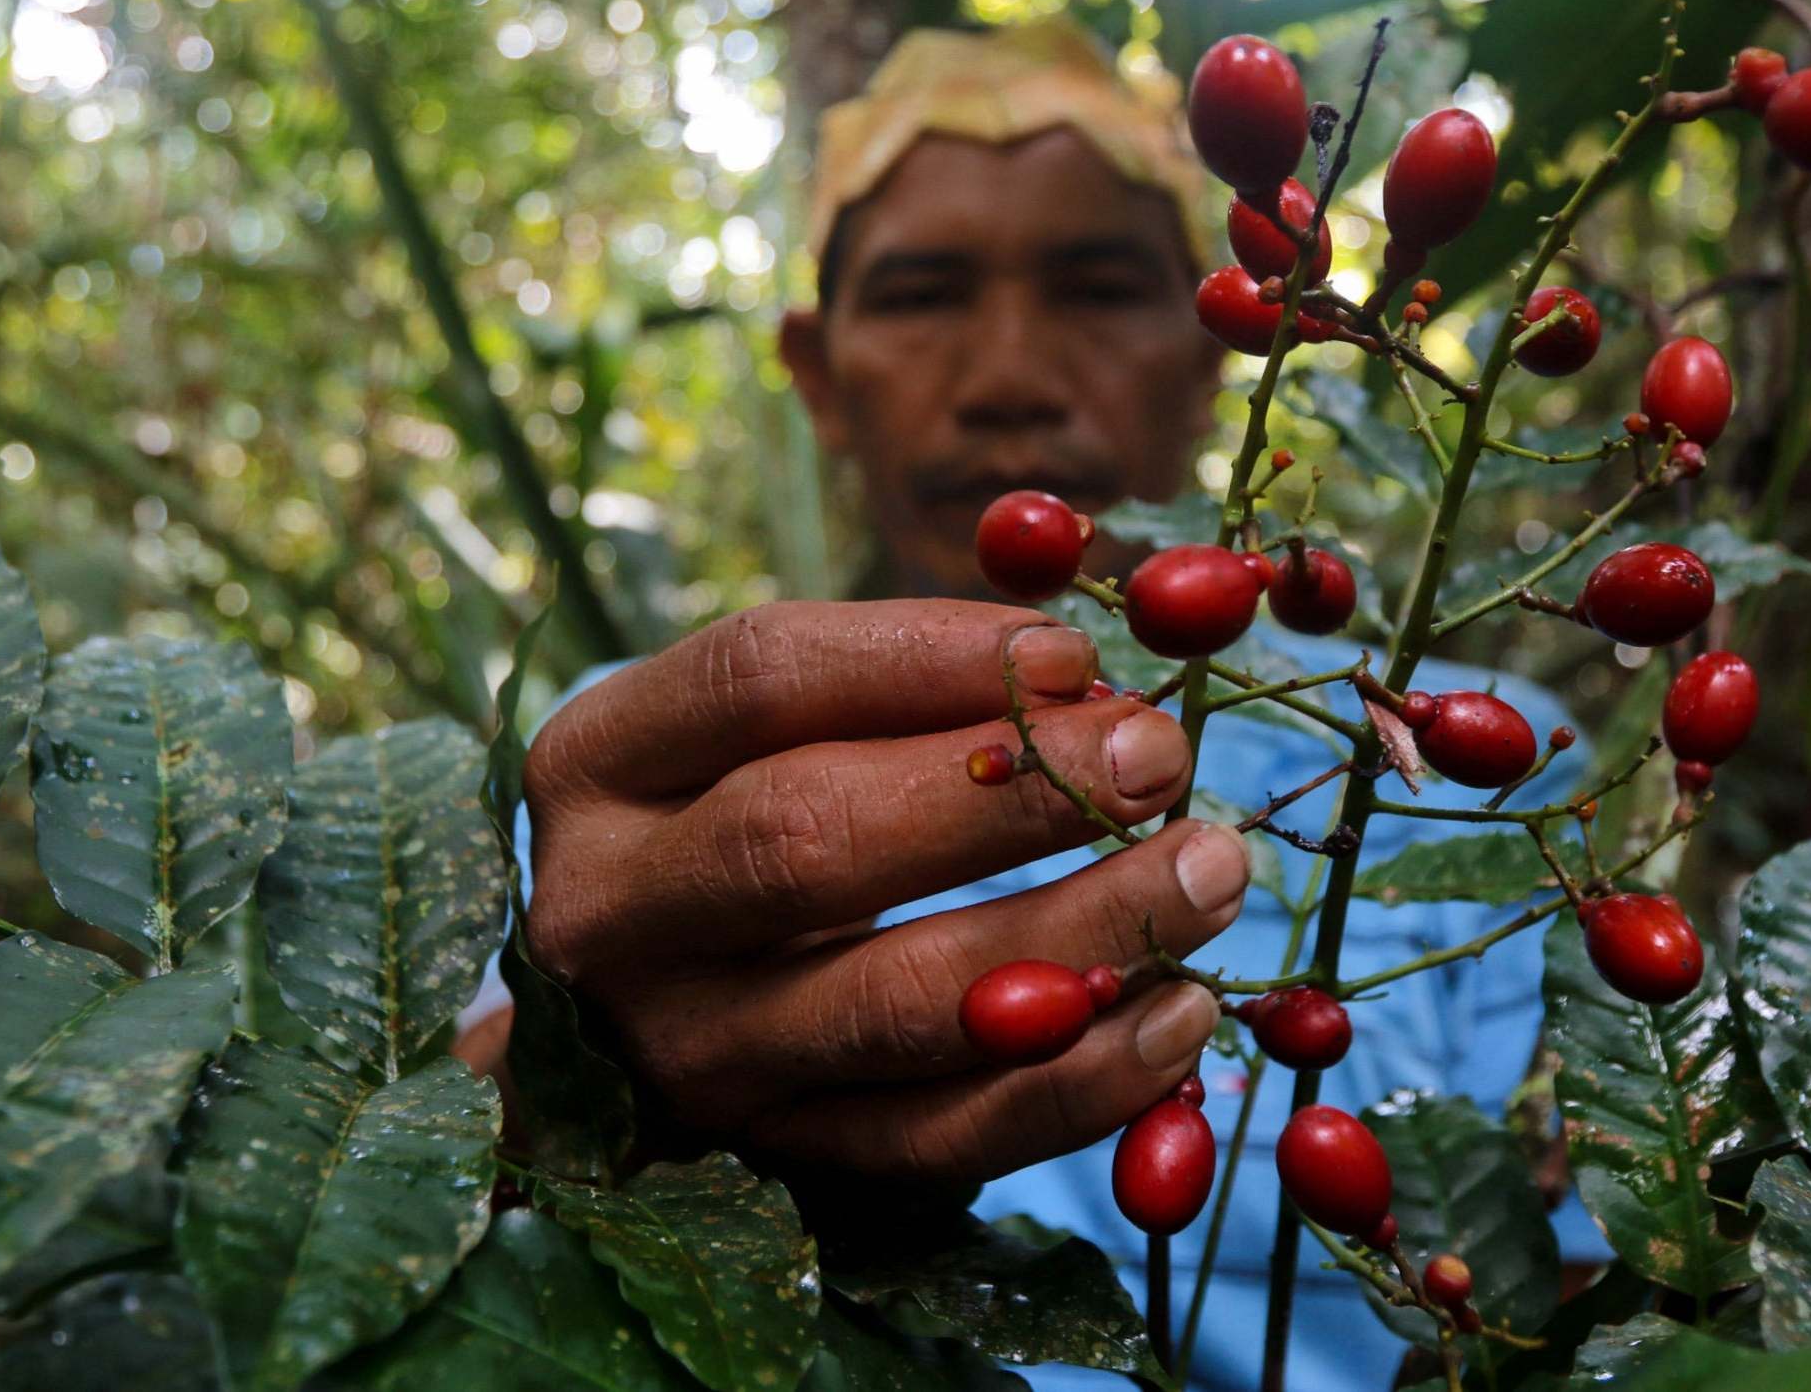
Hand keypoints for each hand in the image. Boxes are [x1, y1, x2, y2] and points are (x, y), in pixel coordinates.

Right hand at [521, 599, 1246, 1181]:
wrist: (628, 1024)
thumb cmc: (731, 816)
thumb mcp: (760, 731)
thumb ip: (894, 689)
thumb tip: (1089, 677)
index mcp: (601, 762)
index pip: (758, 678)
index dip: (928, 653)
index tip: (1075, 651)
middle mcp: (613, 912)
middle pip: (809, 837)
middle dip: (1008, 791)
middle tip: (1159, 754)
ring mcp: (687, 1052)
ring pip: (893, 1003)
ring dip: (1078, 936)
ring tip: (1209, 873)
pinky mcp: (773, 1160)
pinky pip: (941, 1138)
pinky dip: (1075, 1086)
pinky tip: (1179, 1017)